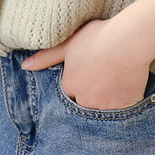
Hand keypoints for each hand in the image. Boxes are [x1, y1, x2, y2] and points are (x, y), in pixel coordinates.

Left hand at [22, 19, 152, 110]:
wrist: (128, 41)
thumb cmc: (98, 38)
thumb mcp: (68, 44)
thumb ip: (46, 57)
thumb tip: (25, 66)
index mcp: (69, 86)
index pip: (70, 94)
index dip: (79, 86)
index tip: (89, 76)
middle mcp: (83, 101)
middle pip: (85, 106)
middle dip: (91, 98)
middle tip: (103, 82)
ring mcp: (103, 107)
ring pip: (102, 112)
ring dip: (106, 104)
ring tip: (115, 87)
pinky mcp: (123, 109)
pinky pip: (121, 116)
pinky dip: (123, 108)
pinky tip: (127, 93)